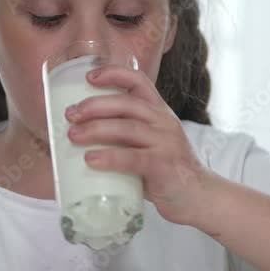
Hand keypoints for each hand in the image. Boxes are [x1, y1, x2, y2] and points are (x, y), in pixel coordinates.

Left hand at [65, 63, 216, 226]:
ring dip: (95, 129)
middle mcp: (164, 122)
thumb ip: (123, 137)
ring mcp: (165, 143)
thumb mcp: (147, 144)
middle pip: (126, 103)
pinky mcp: (163, 166)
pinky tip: (90, 159)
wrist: (198, 196)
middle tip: (70, 114)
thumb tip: (78, 136)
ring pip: (127, 128)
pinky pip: (132, 158)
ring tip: (72, 135)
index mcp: (159, 112)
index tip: (88, 77)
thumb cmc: (165, 170)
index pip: (138, 81)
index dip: (113, 74)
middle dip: (94, 105)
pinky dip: (109, 157)